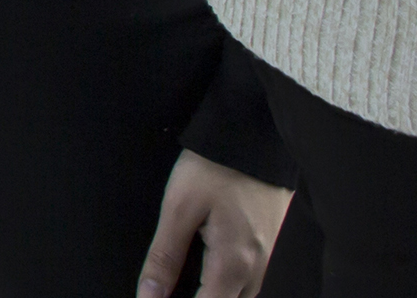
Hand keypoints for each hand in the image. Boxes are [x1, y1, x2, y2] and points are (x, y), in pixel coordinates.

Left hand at [140, 151, 293, 297]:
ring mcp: (266, 257)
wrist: (253, 135)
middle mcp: (256, 268)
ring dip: (213, 294)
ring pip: (240, 296)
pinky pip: (248, 280)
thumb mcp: (178, 209)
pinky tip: (205, 273)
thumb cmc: (216, 167)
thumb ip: (164, 258)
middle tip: (165, 291)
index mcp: (233, 265)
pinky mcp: (268, 244)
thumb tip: (148, 296)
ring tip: (183, 284)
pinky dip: (226, 285)